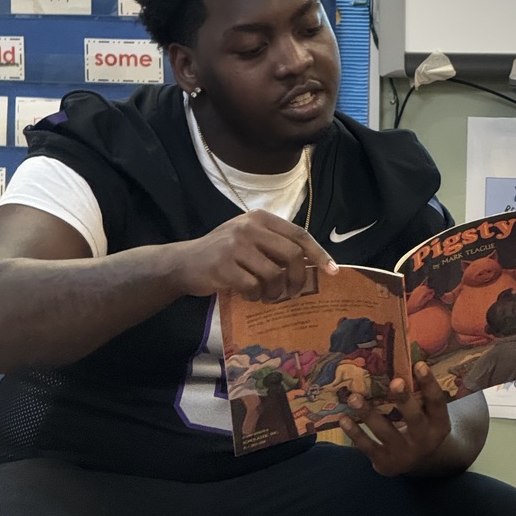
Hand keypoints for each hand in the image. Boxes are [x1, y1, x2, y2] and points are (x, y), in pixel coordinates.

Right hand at [172, 209, 337, 300]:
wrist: (183, 263)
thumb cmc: (222, 254)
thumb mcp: (248, 239)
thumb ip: (274, 245)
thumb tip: (311, 264)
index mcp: (260, 218)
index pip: (299, 234)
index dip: (319, 254)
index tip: (332, 271)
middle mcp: (249, 227)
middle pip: (292, 255)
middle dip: (298, 279)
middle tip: (292, 293)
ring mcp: (235, 246)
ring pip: (274, 274)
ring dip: (275, 293)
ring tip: (267, 296)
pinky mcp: (224, 266)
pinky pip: (253, 287)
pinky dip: (256, 296)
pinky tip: (249, 296)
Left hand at [337, 361, 451, 476]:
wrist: (419, 464)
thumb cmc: (420, 426)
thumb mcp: (427, 414)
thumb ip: (418, 393)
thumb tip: (402, 356)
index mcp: (438, 424)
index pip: (437, 402)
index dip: (429, 383)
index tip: (419, 364)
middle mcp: (424, 440)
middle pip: (414, 419)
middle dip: (404, 400)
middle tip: (394, 382)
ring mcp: (404, 453)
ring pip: (386, 432)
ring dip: (369, 414)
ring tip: (354, 397)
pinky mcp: (385, 463)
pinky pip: (368, 447)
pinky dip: (355, 433)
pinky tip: (343, 419)